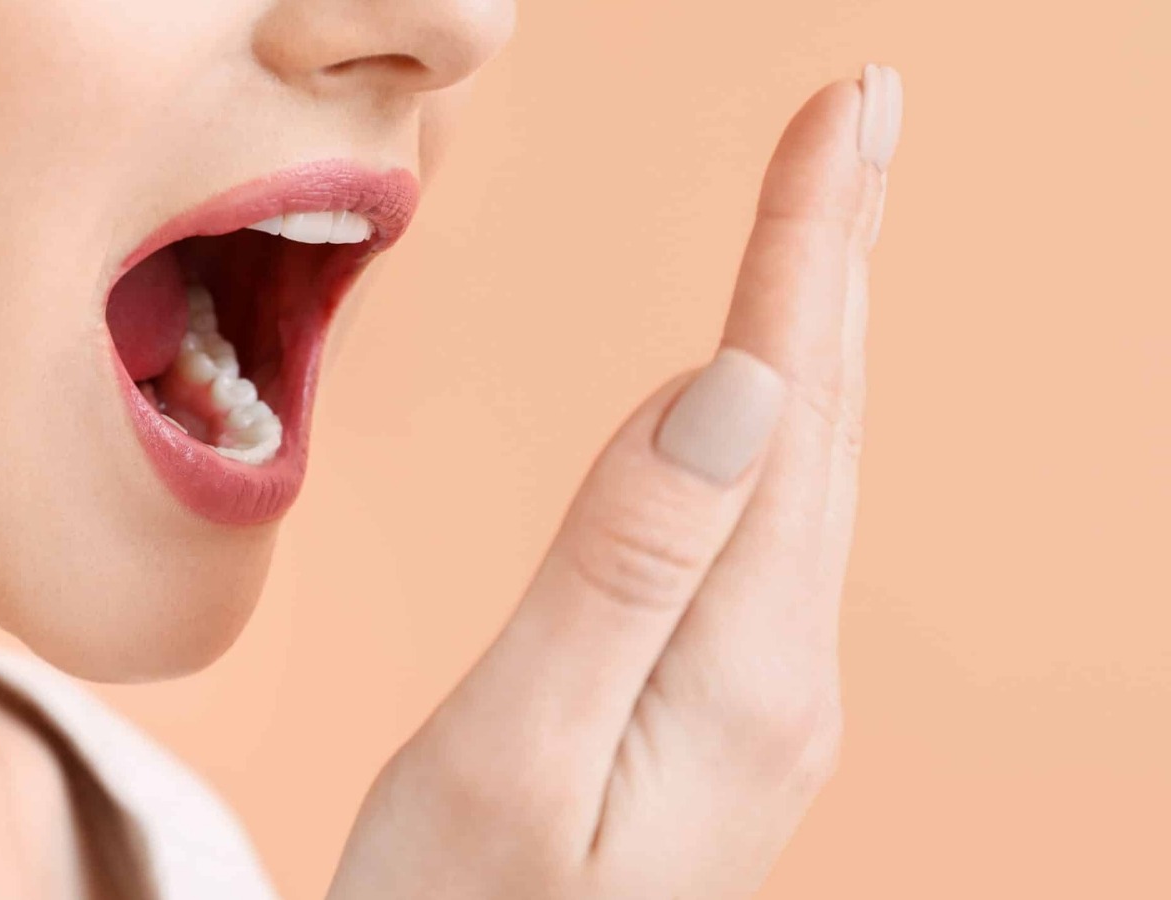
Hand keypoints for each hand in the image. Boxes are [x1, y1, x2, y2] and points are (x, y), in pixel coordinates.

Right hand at [328, 65, 902, 899]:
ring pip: (802, 472)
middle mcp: (779, 674)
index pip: (788, 412)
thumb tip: (725, 388)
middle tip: (862, 115)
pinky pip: (767, 530)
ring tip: (826, 218)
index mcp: (740, 668)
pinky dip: (778, 422)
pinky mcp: (716, 710)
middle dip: (837, 255)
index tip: (846, 113)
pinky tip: (772, 397)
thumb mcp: (516, 753)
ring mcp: (758, 697)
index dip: (809, 252)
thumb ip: (621, 571)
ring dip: (815, 329)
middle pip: (822, 424)